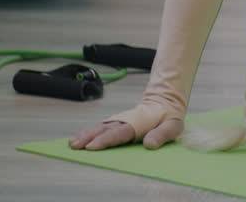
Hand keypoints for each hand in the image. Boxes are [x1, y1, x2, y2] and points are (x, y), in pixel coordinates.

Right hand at [69, 118, 184, 151]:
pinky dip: (90, 131)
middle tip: (75, 145)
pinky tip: (80, 137)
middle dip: (89, 137)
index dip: (105, 140)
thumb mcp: (172, 126)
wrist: (165, 100)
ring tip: (72, 143)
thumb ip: (161, 135)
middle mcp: (126, 120)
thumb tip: (149, 145)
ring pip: (101, 126)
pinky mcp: (117, 121)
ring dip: (86, 134)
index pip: (120, 133)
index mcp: (138, 123)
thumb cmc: (169, 116)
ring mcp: (120, 120)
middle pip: (105, 129)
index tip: (92, 146)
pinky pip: (102, 126)